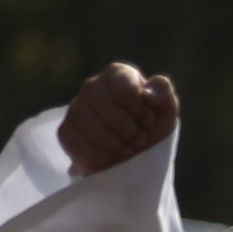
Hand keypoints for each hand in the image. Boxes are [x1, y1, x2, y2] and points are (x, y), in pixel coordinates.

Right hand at [61, 64, 179, 173]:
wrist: (135, 154)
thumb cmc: (151, 126)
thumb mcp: (166, 108)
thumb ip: (163, 91)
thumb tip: (148, 94)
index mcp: (117, 74)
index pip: (125, 91)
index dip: (141, 113)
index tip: (148, 122)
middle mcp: (92, 86)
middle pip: (111, 115)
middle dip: (131, 133)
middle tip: (139, 139)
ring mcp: (75, 108)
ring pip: (94, 131)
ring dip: (117, 146)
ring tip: (125, 146)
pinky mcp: (66, 130)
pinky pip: (79, 146)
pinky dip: (100, 156)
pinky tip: (108, 154)